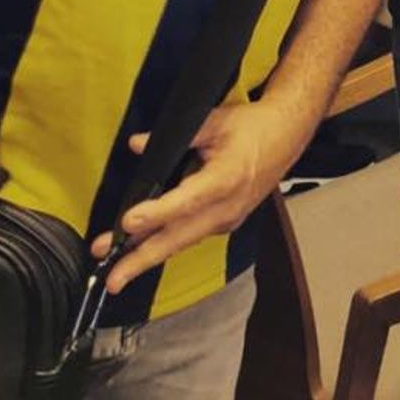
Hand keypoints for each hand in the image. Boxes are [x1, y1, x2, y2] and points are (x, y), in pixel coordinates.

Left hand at [91, 100, 300, 293]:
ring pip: (183, 242)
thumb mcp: (216, 120)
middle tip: (112, 279)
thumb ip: (177, 135)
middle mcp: (227, 206)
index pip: (187, 201)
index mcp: (227, 178)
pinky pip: (192, 237)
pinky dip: (167, 245)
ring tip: (117, 273)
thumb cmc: (254, 127)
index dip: (157, 213)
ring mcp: (228, 219)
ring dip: (148, 257)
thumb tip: (138, 144)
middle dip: (142, 260)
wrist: (287, 135)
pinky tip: (143, 250)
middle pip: (180, 238)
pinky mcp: (226, 222)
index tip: (129, 221)